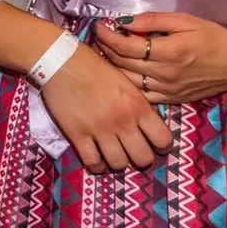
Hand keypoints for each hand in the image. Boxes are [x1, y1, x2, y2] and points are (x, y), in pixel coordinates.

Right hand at [39, 42, 172, 173]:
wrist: (63, 61)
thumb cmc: (95, 67)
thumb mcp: (126, 82)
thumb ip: (138, 104)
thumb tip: (146, 124)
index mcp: (138, 106)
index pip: (163, 139)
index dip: (162, 146)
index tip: (156, 145)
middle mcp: (123, 122)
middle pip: (143, 158)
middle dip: (141, 158)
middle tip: (133, 152)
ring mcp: (100, 130)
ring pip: (119, 164)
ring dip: (118, 162)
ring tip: (114, 155)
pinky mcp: (78, 135)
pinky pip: (92, 162)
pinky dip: (97, 166)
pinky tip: (97, 161)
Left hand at [94, 13, 226, 103]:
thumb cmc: (213, 37)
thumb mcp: (184, 21)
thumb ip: (152, 20)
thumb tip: (123, 21)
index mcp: (169, 52)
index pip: (125, 46)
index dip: (107, 36)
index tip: (98, 26)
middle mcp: (165, 74)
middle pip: (122, 64)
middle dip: (105, 48)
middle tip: (98, 37)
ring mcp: (167, 90)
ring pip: (127, 81)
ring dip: (111, 67)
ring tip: (105, 52)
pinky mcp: (171, 100)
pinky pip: (140, 95)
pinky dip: (126, 83)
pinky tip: (121, 72)